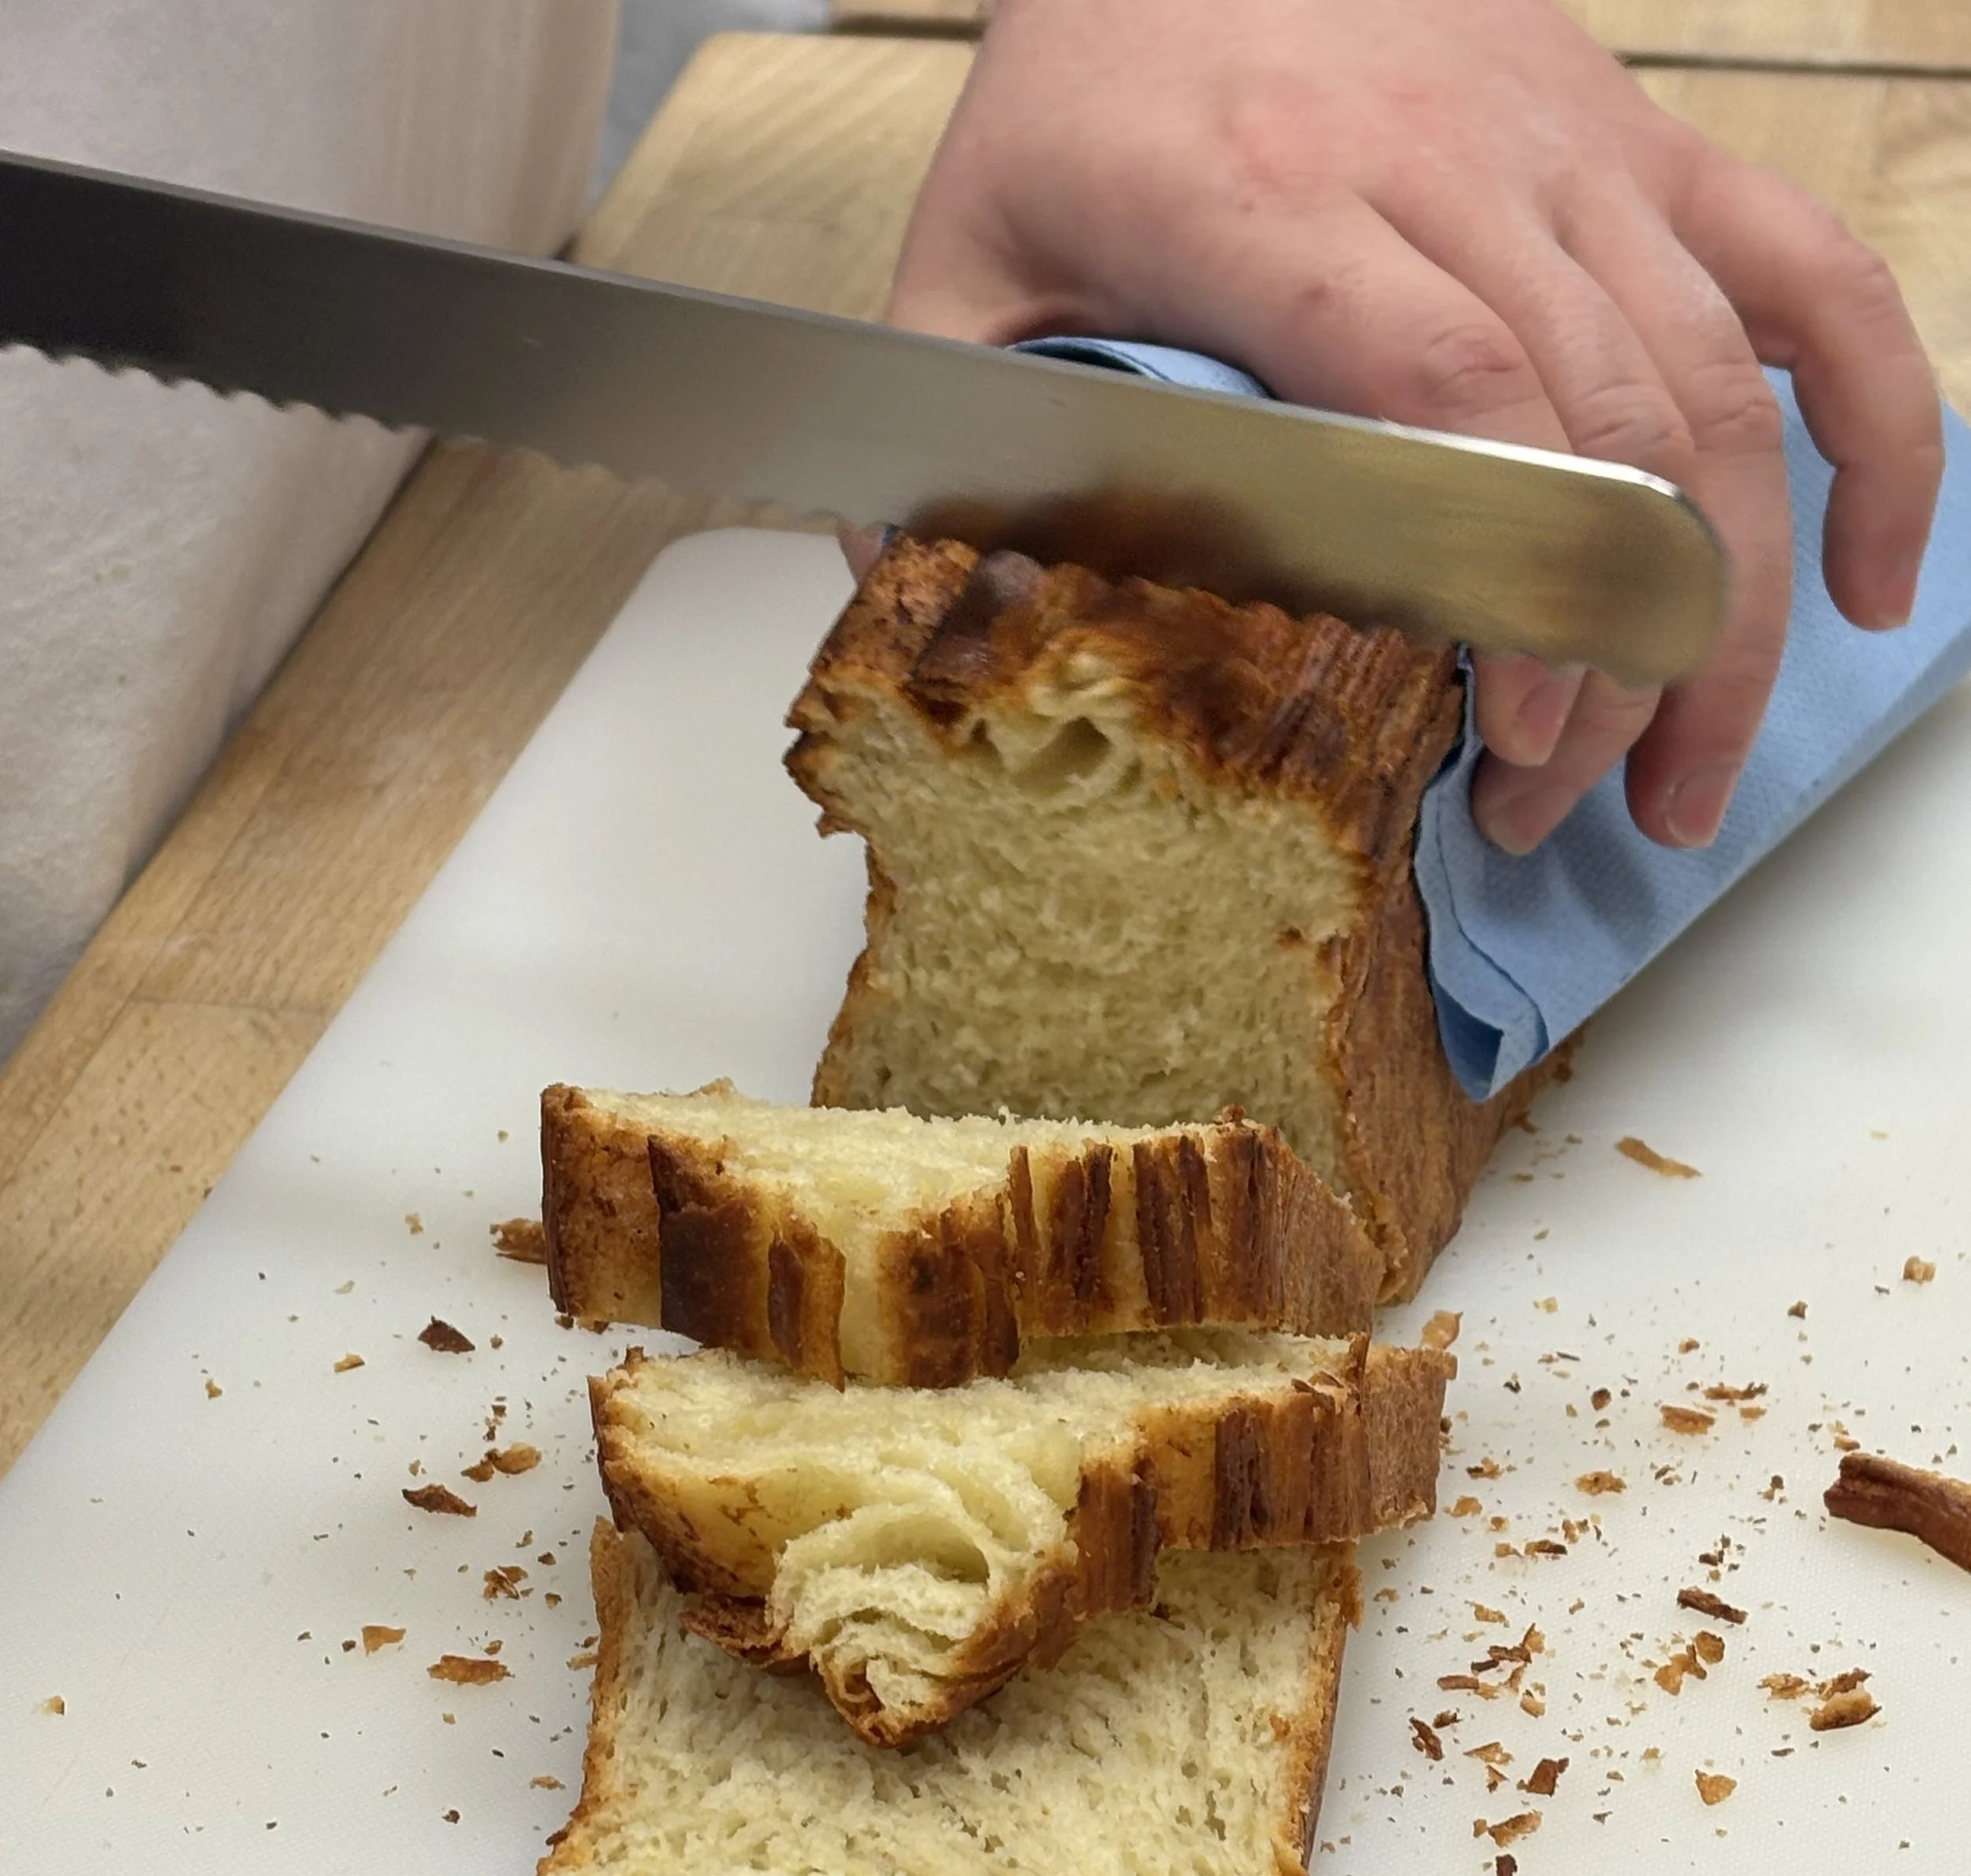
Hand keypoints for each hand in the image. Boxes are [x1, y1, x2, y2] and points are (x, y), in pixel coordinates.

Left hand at [886, 0, 1943, 851]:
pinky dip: (1879, 430)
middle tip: (1572, 816)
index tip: (1512, 736)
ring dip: (1734, 606)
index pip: (1459, 399)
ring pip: (1721, 389)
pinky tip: (1870, 581)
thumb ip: (947, 439)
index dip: (1521, 582)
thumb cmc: (1086, 85)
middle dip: (1619, 656)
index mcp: (1274, 202)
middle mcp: (1452, 164)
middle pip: (1611, 431)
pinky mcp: (1643, 146)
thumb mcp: (965, 260)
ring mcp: (1573, 151)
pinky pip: (1811, 281)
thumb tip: (918, 621)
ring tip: (1689, 779)